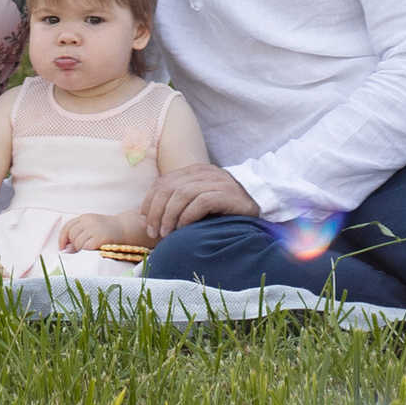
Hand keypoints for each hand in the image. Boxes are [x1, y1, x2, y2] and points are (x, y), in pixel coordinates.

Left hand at [53, 212, 144, 255]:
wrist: (127, 229)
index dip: (62, 238)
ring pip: (77, 242)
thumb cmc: (109, 231)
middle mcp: (88, 221)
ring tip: (89, 251)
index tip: (62, 247)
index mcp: (86, 217)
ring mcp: (95, 228)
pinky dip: (87, 251)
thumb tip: (67, 249)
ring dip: (80, 250)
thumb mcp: (94, 226)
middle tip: (81, 251)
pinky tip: (93, 251)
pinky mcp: (100, 237)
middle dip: (74, 245)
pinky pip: (86, 247)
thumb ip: (81, 233)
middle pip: (72, 235)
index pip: (68, 227)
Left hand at [137, 165, 258, 242]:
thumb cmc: (226, 206)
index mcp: (194, 171)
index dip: (149, 201)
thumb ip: (181, 201)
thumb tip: (152, 219)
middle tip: (153, 232)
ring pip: (181, 194)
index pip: (163, 182)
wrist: (261, 200)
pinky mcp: (227, 194)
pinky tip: (184, 228)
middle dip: (156, 211)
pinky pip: (201, 202)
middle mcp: (203, 172)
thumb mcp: (200, 198)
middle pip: (168, 187)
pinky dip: (188, 216)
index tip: (144, 221)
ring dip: (169, 215)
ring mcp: (216, 181)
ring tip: (166, 234)